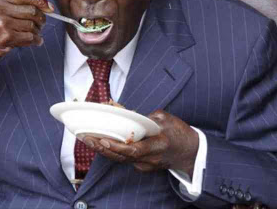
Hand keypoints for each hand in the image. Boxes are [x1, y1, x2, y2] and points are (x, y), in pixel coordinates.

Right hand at [0, 0, 53, 74]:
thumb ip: (14, 3)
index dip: (40, 0)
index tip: (48, 7)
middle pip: (31, 10)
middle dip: (41, 18)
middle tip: (41, 23)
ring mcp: (1, 22)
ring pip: (31, 25)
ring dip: (38, 31)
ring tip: (36, 34)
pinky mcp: (5, 37)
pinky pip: (29, 38)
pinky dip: (36, 41)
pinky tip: (35, 42)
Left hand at [82, 110, 198, 176]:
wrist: (191, 153)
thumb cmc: (180, 134)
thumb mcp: (166, 119)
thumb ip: (147, 117)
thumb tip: (126, 112)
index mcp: (156, 146)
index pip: (133, 150)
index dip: (116, 146)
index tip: (102, 139)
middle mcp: (148, 159)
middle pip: (120, 156)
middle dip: (101, 147)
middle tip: (85, 136)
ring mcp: (144, 164)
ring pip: (119, 159)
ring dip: (102, 149)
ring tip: (86, 138)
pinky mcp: (141, 164)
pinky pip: (123, 158)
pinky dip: (110, 150)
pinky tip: (98, 141)